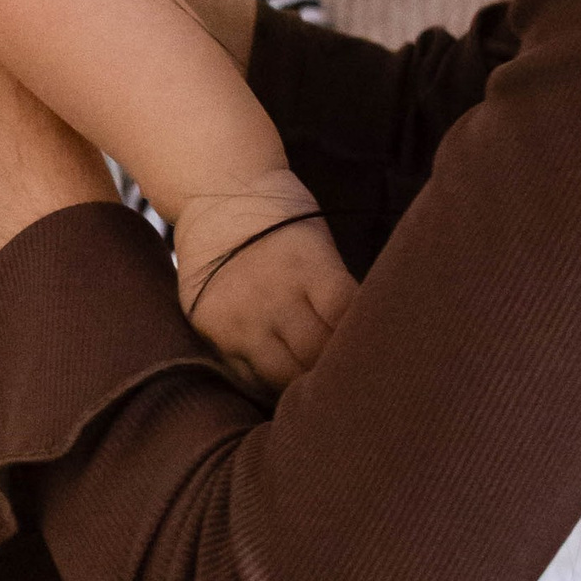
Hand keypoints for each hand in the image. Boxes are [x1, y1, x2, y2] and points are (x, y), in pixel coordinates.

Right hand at [175, 174, 356, 391]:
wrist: (216, 198)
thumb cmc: (282, 221)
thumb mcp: (319, 246)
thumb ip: (335, 293)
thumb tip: (359, 343)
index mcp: (309, 269)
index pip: (346, 321)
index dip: (362, 341)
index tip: (369, 350)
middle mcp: (272, 296)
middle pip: (315, 356)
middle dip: (334, 368)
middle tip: (345, 375)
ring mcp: (239, 316)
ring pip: (280, 375)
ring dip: (300, 382)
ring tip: (312, 381)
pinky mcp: (211, 329)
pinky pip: (245, 374)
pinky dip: (267, 381)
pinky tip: (280, 377)